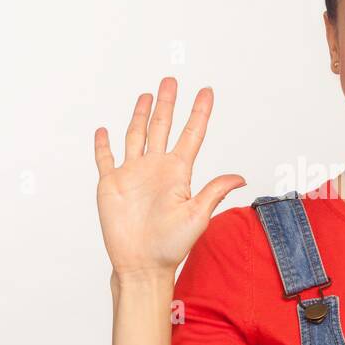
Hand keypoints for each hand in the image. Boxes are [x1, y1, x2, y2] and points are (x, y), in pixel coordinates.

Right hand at [94, 77, 245, 277]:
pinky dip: (103, 145)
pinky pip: (105, 159)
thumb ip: (214, 192)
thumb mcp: (197, 217)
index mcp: (178, 173)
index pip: (191, 134)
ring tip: (147, 95)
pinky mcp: (111, 184)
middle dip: (168, 103)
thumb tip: (241, 177)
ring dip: (141, 115)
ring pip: (136, 136)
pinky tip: (105, 131)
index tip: (207, 91)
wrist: (141, 264)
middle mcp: (156, 169)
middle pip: (163, 127)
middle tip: (172, 80)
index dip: (199, 112)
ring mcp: (133, 175)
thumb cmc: (171, 246)